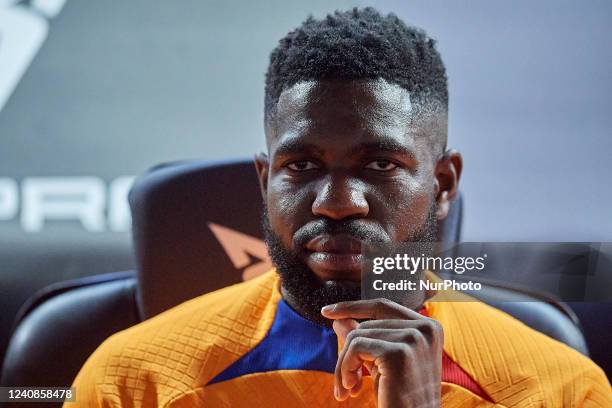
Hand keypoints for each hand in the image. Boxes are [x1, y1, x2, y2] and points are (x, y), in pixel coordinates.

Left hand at [321, 298, 442, 407]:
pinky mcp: (399, 353)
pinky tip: (353, 388)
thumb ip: (364, 338)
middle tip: (345, 381)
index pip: (382, 306)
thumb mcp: (381, 363)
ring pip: (357, 335)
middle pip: (366, 324)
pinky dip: (346, 367)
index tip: (327, 311)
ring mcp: (414, 338)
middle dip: (348, 352)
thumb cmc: (400, 398)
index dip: (353, 307)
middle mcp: (426, 327)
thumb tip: (338, 319)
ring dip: (345, 364)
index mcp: (429, 326)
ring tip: (350, 387)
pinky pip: (356, 347)